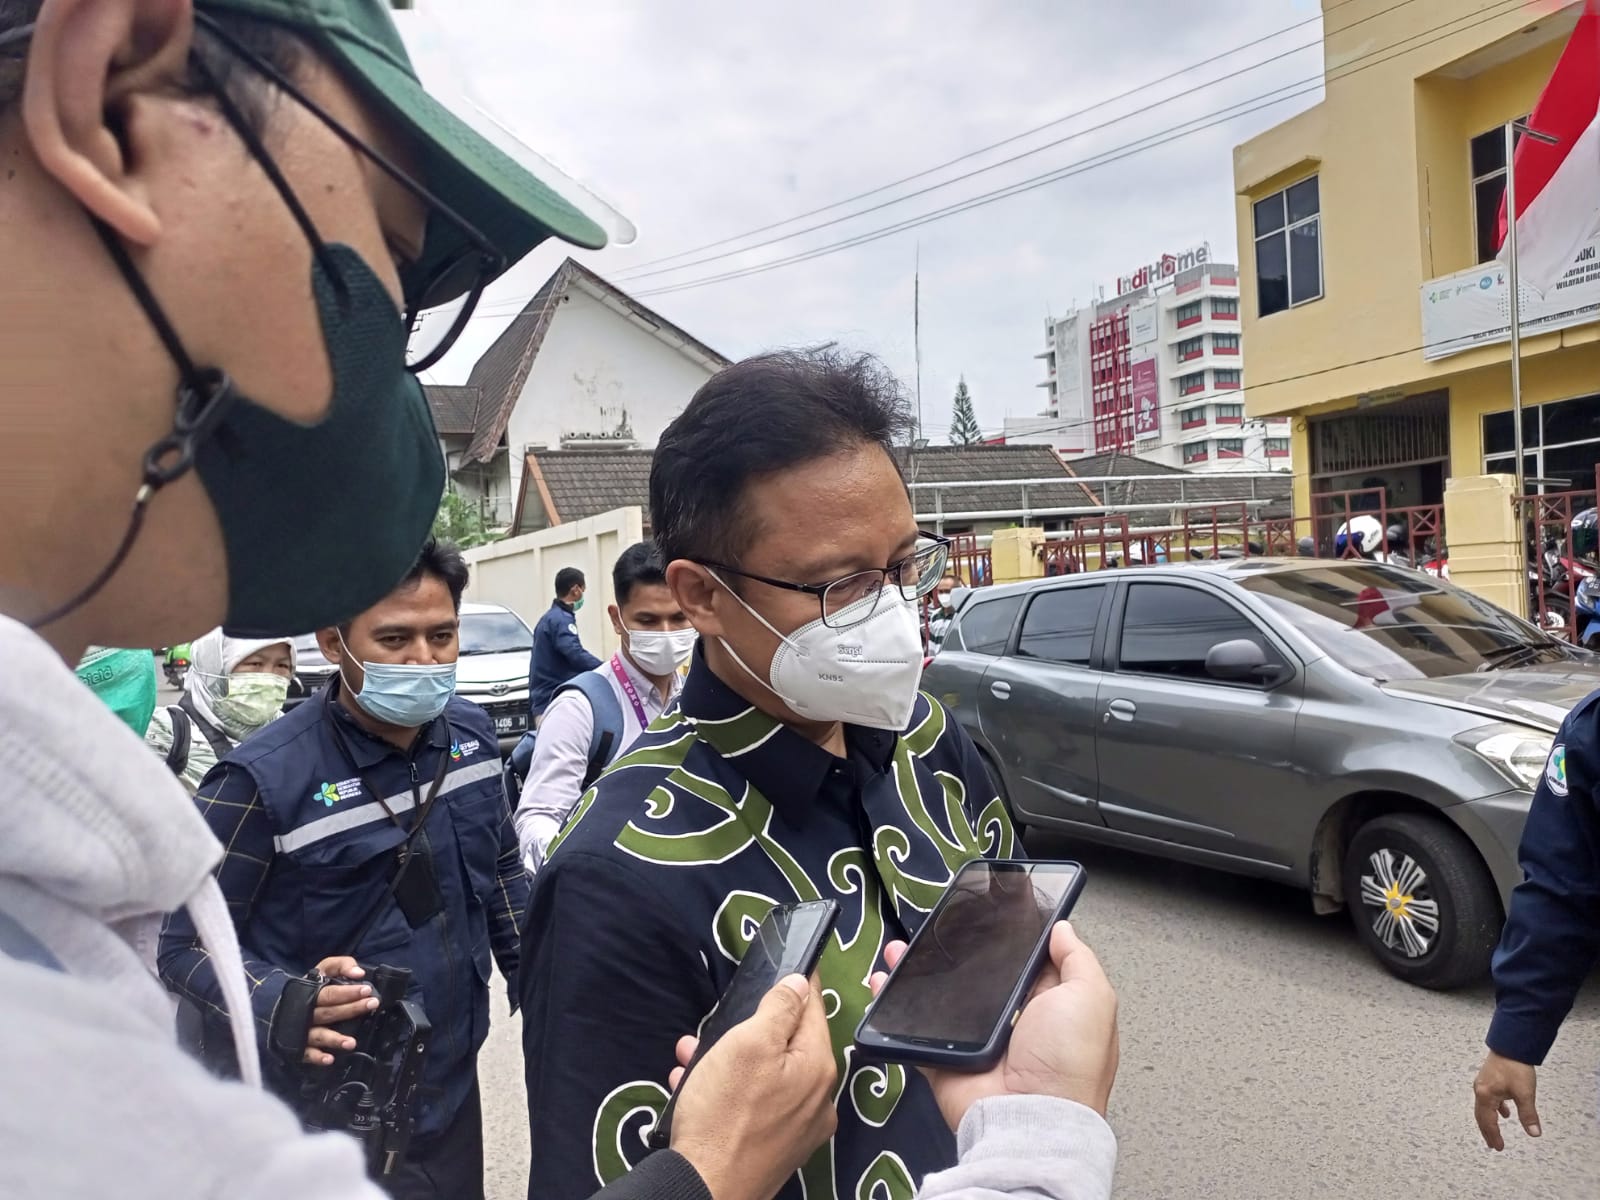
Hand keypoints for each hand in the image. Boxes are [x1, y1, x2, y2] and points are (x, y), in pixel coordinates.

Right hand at [304, 956, 377, 1066]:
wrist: (279, 1003)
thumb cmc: (311, 986)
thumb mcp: (324, 969)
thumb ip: (342, 965)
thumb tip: (359, 973)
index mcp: (312, 993)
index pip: (330, 993)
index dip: (348, 992)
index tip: (367, 989)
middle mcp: (306, 1013)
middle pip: (329, 1013)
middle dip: (350, 1010)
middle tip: (371, 1005)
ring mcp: (301, 1031)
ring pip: (318, 1035)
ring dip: (334, 1040)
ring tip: (351, 1043)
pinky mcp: (298, 1046)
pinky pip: (306, 1054)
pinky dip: (316, 1057)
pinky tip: (329, 1059)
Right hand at [666, 975, 837, 1199]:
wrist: (705, 1190)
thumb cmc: (726, 1112)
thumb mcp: (749, 1045)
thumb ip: (779, 1009)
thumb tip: (801, 983)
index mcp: (819, 1067)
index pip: (814, 1008)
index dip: (798, 983)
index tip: (787, 965)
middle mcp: (818, 1099)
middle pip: (788, 1044)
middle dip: (750, 1029)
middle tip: (717, 1024)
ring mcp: (798, 1129)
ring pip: (766, 1076)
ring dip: (730, 1059)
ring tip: (692, 1053)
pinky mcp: (775, 1149)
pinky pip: (756, 1105)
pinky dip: (730, 1091)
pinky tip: (695, 1087)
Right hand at [870, 922, 1117, 1130]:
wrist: (1029, 1120)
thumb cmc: (1068, 1061)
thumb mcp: (1091, 999)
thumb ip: (1078, 960)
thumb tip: (1062, 928)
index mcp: (1049, 1005)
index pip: (1026, 961)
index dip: (1009, 937)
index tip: (987, 910)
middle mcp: (1013, 1022)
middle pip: (978, 976)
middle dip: (957, 951)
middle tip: (935, 925)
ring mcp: (976, 1041)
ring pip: (941, 997)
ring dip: (917, 972)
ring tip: (899, 949)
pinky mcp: (946, 1058)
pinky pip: (913, 1029)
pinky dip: (893, 1007)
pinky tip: (882, 982)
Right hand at [1473, 1050, 1540, 1150]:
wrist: (1510, 1045)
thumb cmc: (1515, 1068)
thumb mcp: (1524, 1093)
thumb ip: (1528, 1115)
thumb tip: (1534, 1133)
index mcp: (1485, 1096)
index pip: (1488, 1121)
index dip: (1494, 1135)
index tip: (1499, 1147)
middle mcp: (1480, 1091)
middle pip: (1481, 1116)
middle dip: (1488, 1131)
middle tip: (1493, 1145)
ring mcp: (1482, 1084)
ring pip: (1483, 1108)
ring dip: (1489, 1121)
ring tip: (1495, 1132)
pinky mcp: (1488, 1079)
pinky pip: (1488, 1099)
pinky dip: (1494, 1109)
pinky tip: (1504, 1111)